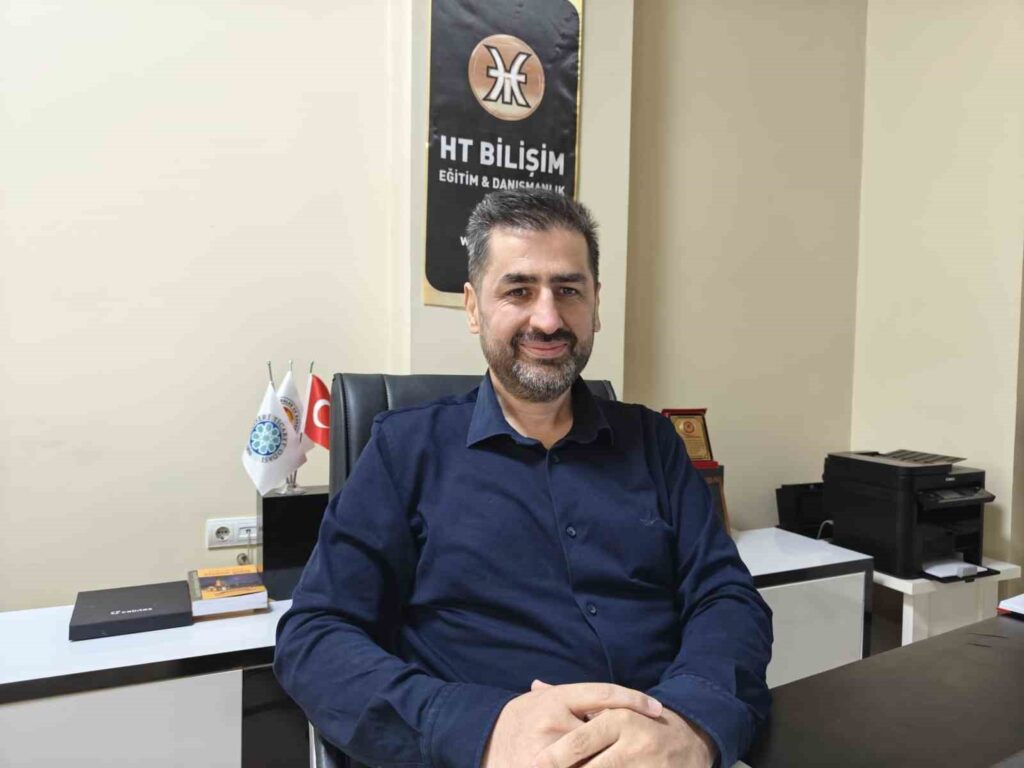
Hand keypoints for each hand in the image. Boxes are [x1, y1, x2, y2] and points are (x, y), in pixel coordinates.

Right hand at [481, 681, 662, 767]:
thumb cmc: (518, 720)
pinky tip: (617, 767)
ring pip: (595, 758)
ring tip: (644, 761)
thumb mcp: (544, 701)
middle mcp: (552, 723)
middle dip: (630, 737)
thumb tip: (617, 702)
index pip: (604, 694)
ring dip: (617, 759)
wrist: (482, 741)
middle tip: (658, 738)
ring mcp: (546, 752)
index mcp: (556, 699)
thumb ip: (574, 699)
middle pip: (605, 730)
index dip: (634, 701)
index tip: (658, 709)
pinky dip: (598, 767)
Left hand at [530, 704, 716, 767]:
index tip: (532, 765)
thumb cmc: (641, 722)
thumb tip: (535, 687)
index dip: (553, 758)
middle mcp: (635, 743)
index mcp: (620, 719)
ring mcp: (647, 767)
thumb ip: (574, 700)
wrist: (691, 740)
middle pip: (589, 767)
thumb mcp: (613, 707)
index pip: (579, 741)